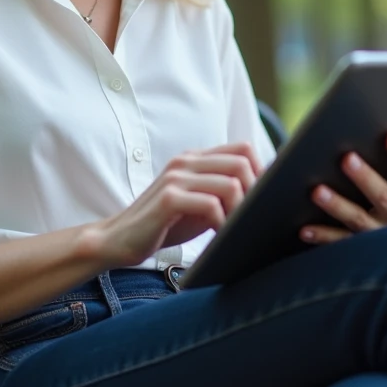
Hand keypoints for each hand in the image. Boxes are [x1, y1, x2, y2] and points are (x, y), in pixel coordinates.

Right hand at [91, 143, 262, 267]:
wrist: (119, 238)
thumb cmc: (164, 225)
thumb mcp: (199, 203)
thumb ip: (224, 193)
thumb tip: (267, 195)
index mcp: (194, 158)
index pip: (243, 148)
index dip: (261, 172)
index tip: (263, 201)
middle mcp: (185, 161)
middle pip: (242, 163)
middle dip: (256, 193)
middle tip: (253, 219)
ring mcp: (175, 177)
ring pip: (230, 184)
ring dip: (241, 212)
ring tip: (238, 231)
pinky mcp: (168, 198)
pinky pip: (210, 205)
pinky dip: (223, 224)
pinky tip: (220, 237)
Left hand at [300, 131, 386, 244]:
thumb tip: (358, 133)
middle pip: (383, 195)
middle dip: (364, 177)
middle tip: (346, 158)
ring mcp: (383, 238)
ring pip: (358, 219)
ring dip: (337, 205)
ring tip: (317, 191)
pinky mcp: (363, 253)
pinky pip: (339, 243)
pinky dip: (321, 235)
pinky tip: (304, 228)